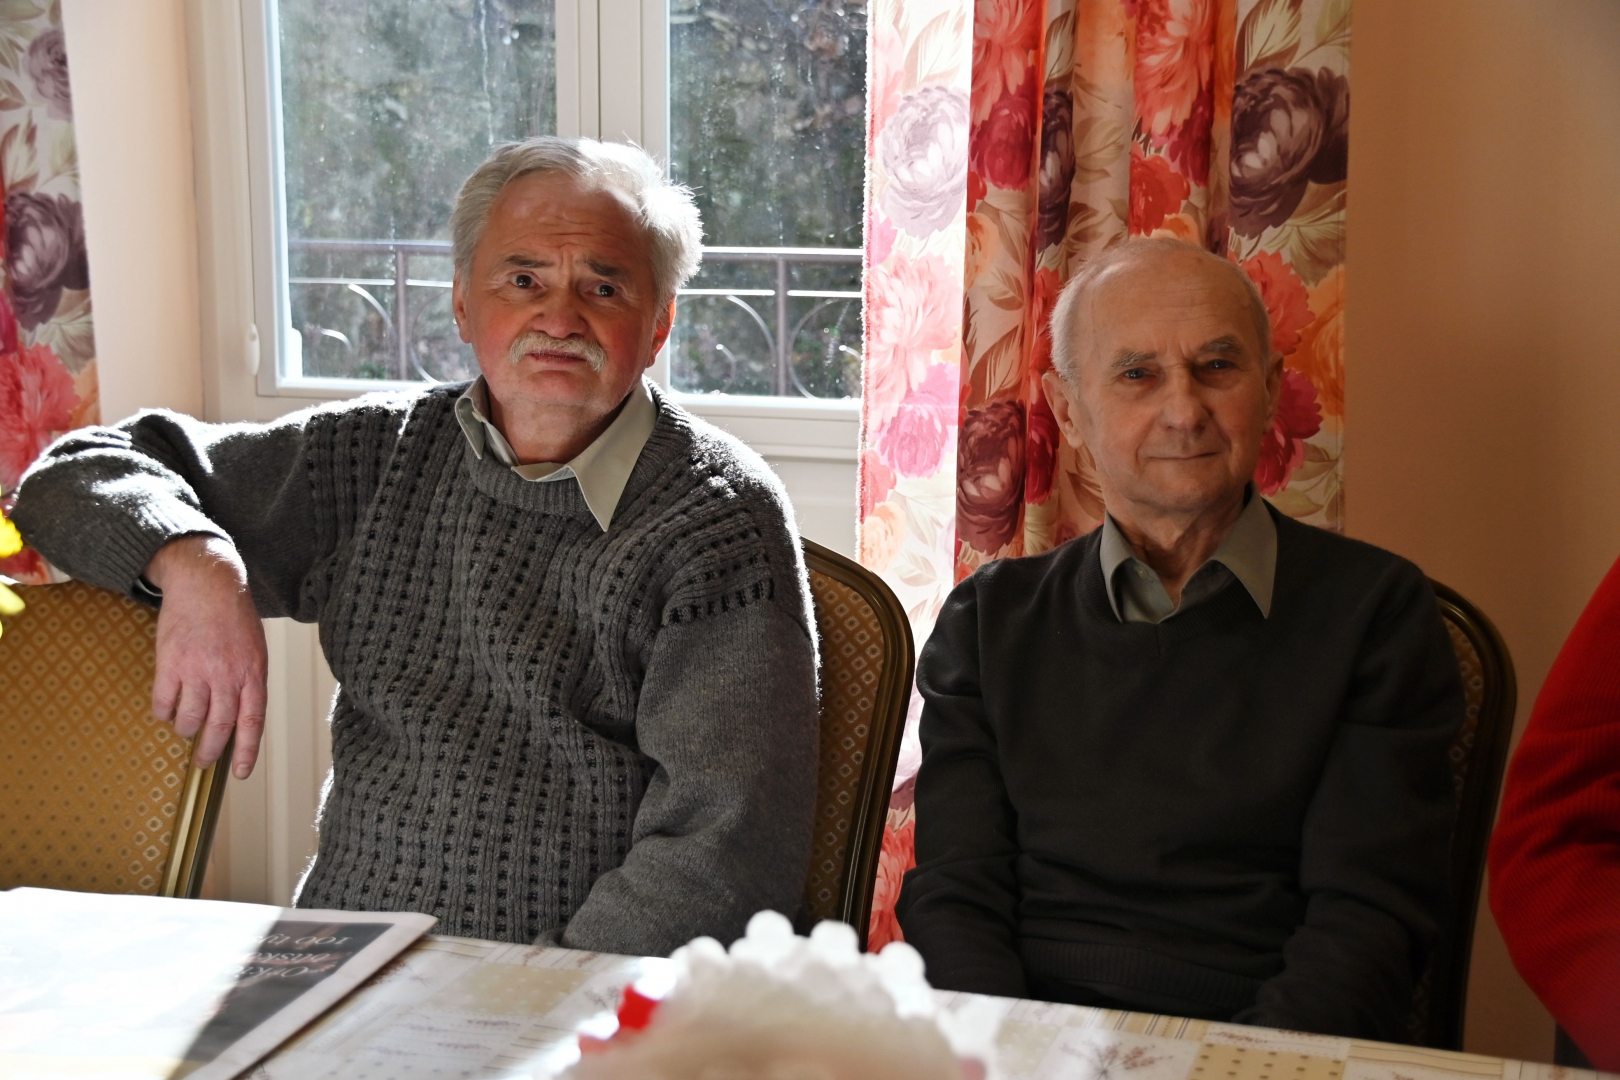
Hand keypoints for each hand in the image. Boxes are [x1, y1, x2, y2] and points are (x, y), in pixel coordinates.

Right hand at [145, 535, 267, 778]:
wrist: (208, 583)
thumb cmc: (234, 616)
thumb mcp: (256, 649)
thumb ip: (249, 680)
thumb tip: (243, 715)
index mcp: (254, 673)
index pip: (252, 722)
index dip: (245, 751)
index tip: (239, 773)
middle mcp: (228, 675)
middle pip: (219, 727)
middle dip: (210, 751)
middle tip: (203, 761)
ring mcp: (198, 670)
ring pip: (190, 718)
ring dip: (186, 730)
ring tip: (185, 730)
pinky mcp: (170, 662)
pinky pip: (164, 701)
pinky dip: (163, 713)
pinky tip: (165, 712)